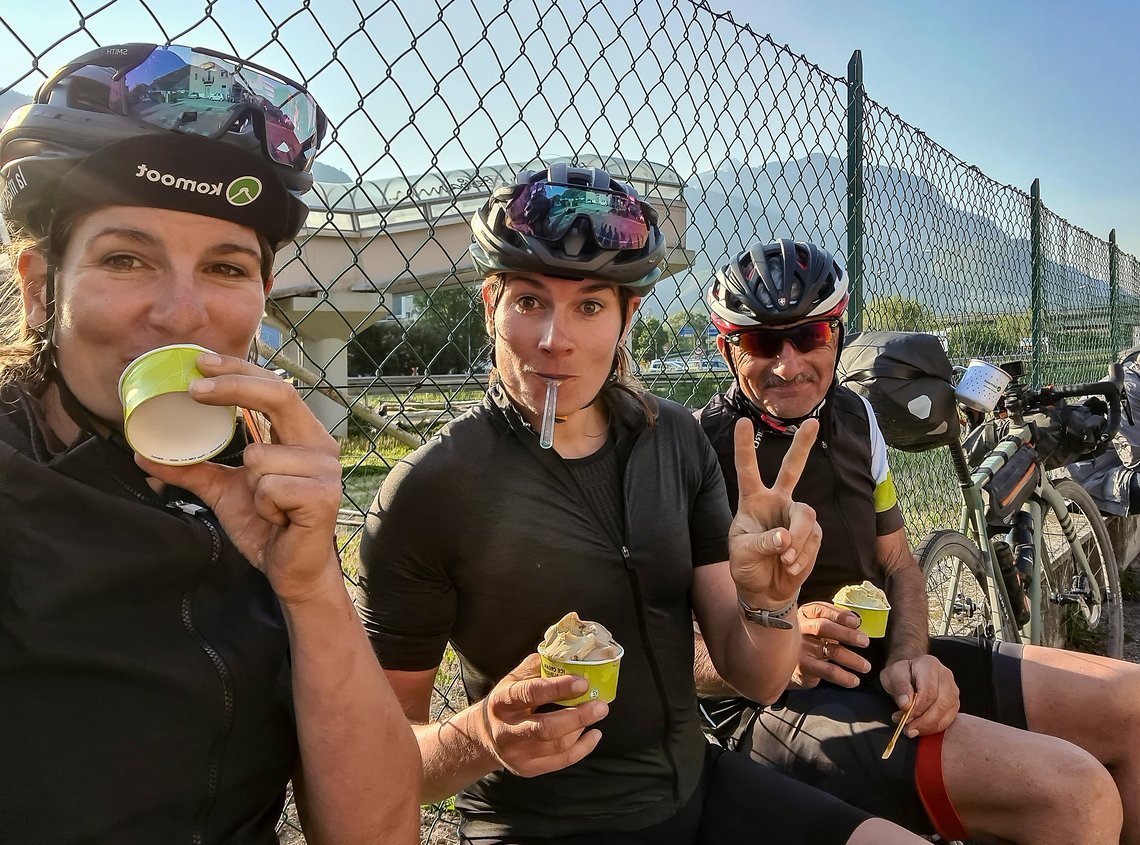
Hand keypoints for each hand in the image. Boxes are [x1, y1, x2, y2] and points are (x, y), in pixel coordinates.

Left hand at [135, 353, 343, 604]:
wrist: (292, 572)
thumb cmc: (266, 525)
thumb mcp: (223, 490)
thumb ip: (192, 468)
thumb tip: (143, 454)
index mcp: (301, 435)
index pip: (274, 387)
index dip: (239, 370)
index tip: (201, 363)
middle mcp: (319, 444)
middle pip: (279, 395)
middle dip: (234, 388)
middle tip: (194, 390)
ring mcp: (326, 469)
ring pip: (260, 456)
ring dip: (250, 486)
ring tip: (268, 508)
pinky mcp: (324, 496)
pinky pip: (271, 487)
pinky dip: (265, 507)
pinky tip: (279, 520)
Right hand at [476, 654, 607, 777]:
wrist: (484, 736)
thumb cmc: (507, 701)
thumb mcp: (514, 679)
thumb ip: (538, 667)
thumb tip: (568, 658)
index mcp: (502, 701)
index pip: (530, 693)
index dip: (558, 688)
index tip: (583, 682)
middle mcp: (506, 730)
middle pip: (546, 728)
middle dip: (577, 716)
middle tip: (601, 705)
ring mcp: (516, 753)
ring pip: (557, 746)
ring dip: (582, 729)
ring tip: (597, 713)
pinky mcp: (527, 769)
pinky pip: (561, 761)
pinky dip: (583, 747)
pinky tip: (594, 734)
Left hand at [729, 417, 820, 607]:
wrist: (764, 590)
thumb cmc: (746, 566)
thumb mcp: (742, 554)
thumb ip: (761, 543)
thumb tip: (785, 537)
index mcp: (752, 501)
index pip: (747, 470)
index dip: (745, 447)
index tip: (742, 421)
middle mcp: (776, 502)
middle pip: (792, 469)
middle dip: (803, 446)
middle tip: (813, 422)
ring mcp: (795, 516)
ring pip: (806, 516)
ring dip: (798, 541)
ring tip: (784, 560)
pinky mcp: (812, 533)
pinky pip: (813, 539)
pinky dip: (802, 556)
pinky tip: (790, 566)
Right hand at [790, 602, 871, 689]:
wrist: (784, 665)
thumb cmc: (807, 641)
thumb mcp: (814, 626)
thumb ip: (832, 622)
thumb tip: (859, 624)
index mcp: (804, 615)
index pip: (820, 609)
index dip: (839, 614)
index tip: (856, 621)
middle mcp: (799, 629)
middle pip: (824, 627)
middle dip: (847, 634)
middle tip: (865, 641)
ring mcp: (800, 648)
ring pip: (831, 650)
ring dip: (852, 659)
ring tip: (866, 666)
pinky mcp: (803, 667)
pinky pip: (828, 671)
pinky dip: (844, 677)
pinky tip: (854, 680)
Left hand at [879, 654, 959, 736]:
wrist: (909, 673)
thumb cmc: (901, 673)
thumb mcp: (892, 675)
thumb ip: (899, 687)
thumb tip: (906, 705)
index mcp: (930, 665)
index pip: (929, 691)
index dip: (917, 709)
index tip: (905, 719)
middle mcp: (945, 676)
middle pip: (941, 704)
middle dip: (924, 721)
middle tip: (908, 730)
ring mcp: (953, 689)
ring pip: (947, 713)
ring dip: (929, 726)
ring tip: (912, 730)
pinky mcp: (954, 703)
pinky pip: (948, 720)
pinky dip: (934, 728)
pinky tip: (921, 729)